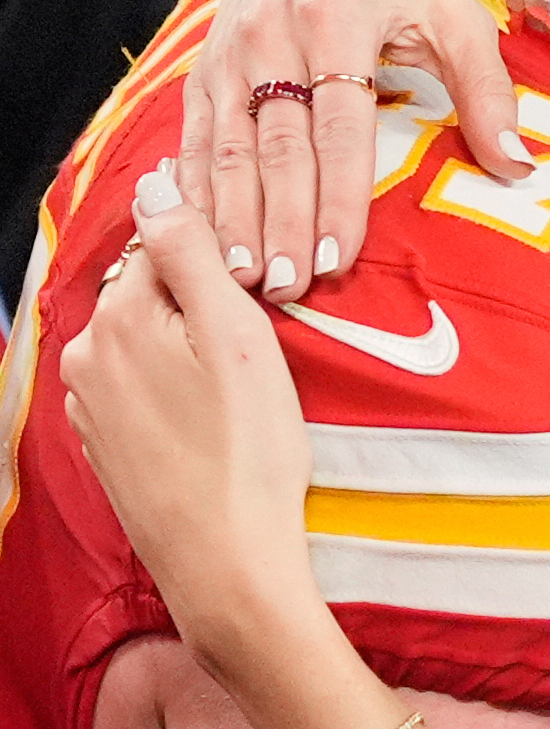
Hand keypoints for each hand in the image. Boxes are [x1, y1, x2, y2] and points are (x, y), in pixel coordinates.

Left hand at [64, 163, 423, 728]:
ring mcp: (92, 406)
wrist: (227, 564)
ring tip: (244, 384)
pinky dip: (179, 387)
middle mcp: (87, 357)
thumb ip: (195, 251)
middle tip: (263, 345)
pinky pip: (144, 386)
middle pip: (155, 293)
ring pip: (149, 340)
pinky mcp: (107, 445)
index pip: (168, 244)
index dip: (224, 260)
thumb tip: (156, 182)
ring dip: (191, 347)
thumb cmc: (249, 451)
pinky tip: (218, 416)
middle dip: (204, 303)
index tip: (264, 291)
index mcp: (118, 319)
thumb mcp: (239, 334)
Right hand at [176, 0, 543, 301]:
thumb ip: (489, 92)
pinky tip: (202, 235)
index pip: (339, 128)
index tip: (339, 257)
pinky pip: (196, 132)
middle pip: (276, 146)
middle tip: (286, 288)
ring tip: (241, 278)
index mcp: (340, 23)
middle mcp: (275, 36)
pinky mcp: (206, 61)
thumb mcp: (459, 18)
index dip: (338, 196)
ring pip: (228, 145)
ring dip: (232, 217)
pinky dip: (196, 187)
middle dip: (281, 223)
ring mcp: (232, 48)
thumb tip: (519, 166)